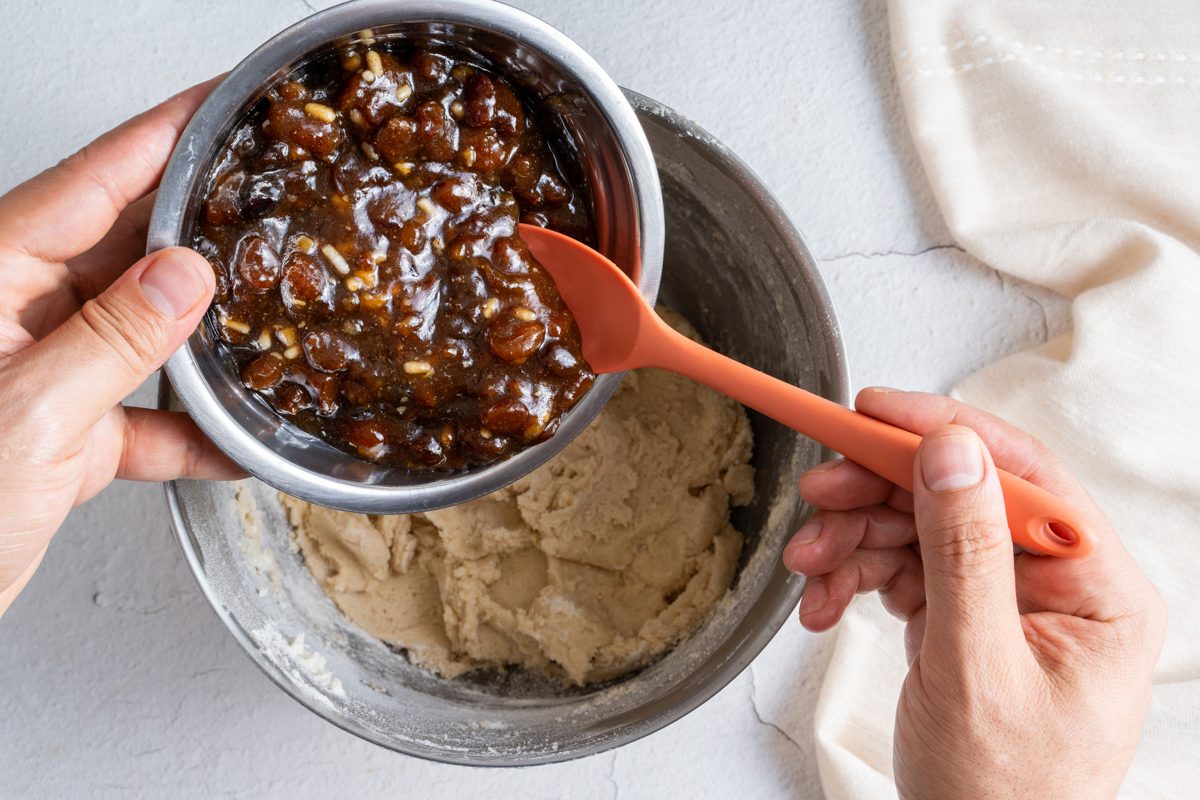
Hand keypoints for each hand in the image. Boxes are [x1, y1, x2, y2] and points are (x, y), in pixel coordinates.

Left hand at [0, 79, 242, 613]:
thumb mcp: (32, 413)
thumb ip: (115, 338)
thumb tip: (185, 274)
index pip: (90, 184)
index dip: (160, 137)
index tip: (218, 104)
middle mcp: (18, 314)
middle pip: (127, 250)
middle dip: (199, 234)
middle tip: (270, 206)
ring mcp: (45, 373)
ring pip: (146, 333)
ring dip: (207, 342)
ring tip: (271, 321)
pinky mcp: (66, 433)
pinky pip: (146, 417)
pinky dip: (193, 434)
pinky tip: (237, 445)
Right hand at [783, 389, 1165, 798]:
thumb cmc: (1001, 794)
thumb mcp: (977, 669)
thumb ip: (965, 555)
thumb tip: (951, 453)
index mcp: (1095, 589)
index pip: (1022, 476)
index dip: (943, 432)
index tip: (873, 411)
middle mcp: (1055, 584)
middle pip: (957, 495)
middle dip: (878, 495)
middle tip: (818, 494)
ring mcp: (1004, 599)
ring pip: (918, 528)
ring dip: (853, 540)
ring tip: (809, 568)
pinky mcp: (961, 616)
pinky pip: (901, 568)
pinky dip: (853, 577)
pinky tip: (824, 603)